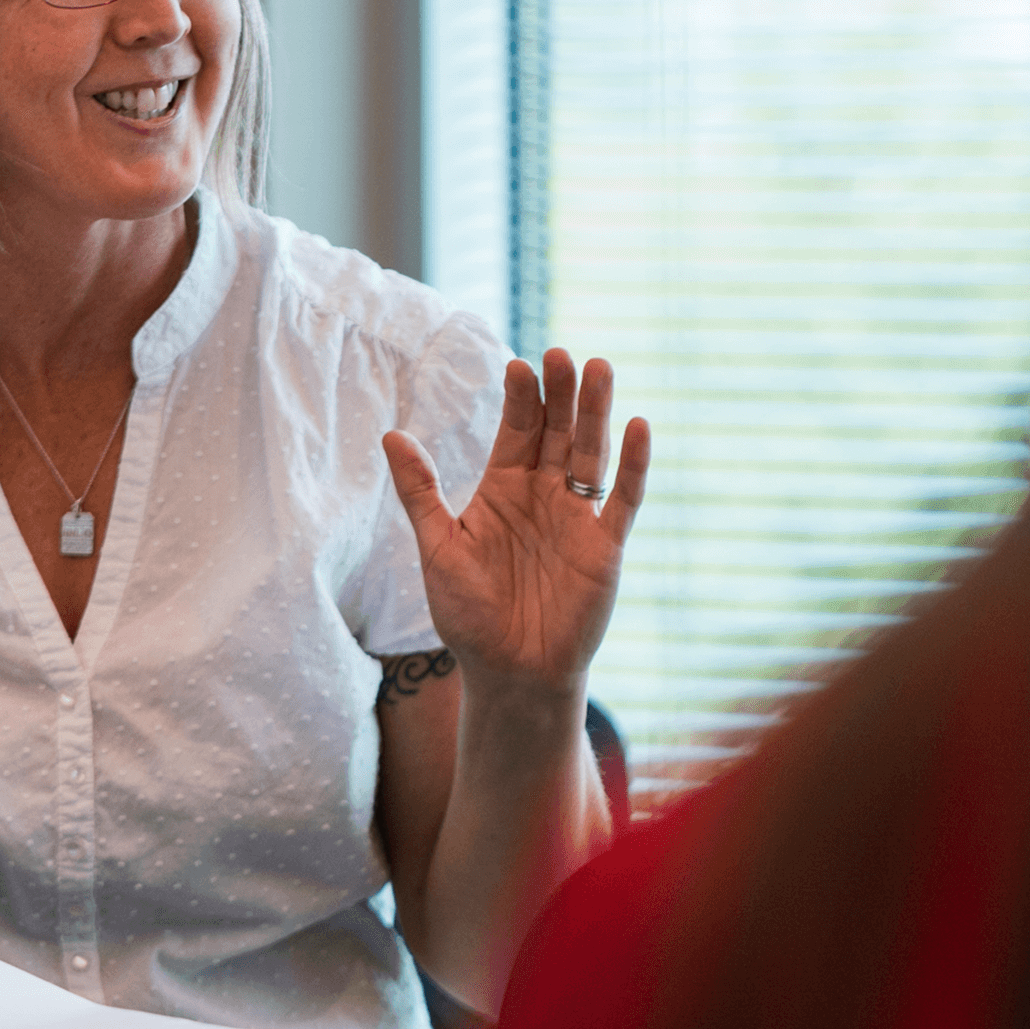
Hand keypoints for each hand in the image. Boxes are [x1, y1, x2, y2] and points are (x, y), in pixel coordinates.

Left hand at [384, 351, 651, 694]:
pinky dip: (633, 464)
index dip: (521, 400)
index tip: (518, 367)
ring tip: (598, 369)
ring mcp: (577, 518)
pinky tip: (638, 426)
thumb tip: (391, 434)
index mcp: (503, 489)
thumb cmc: (468, 616)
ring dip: (597, 414)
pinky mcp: (604, 546)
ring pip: (592, 454)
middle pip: (558, 432)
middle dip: (560, 394)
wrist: (509, 673)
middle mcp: (543, 495)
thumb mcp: (438, 547)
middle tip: (561, 355)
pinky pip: (623, 499)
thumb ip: (420, 491)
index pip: (517, 431)